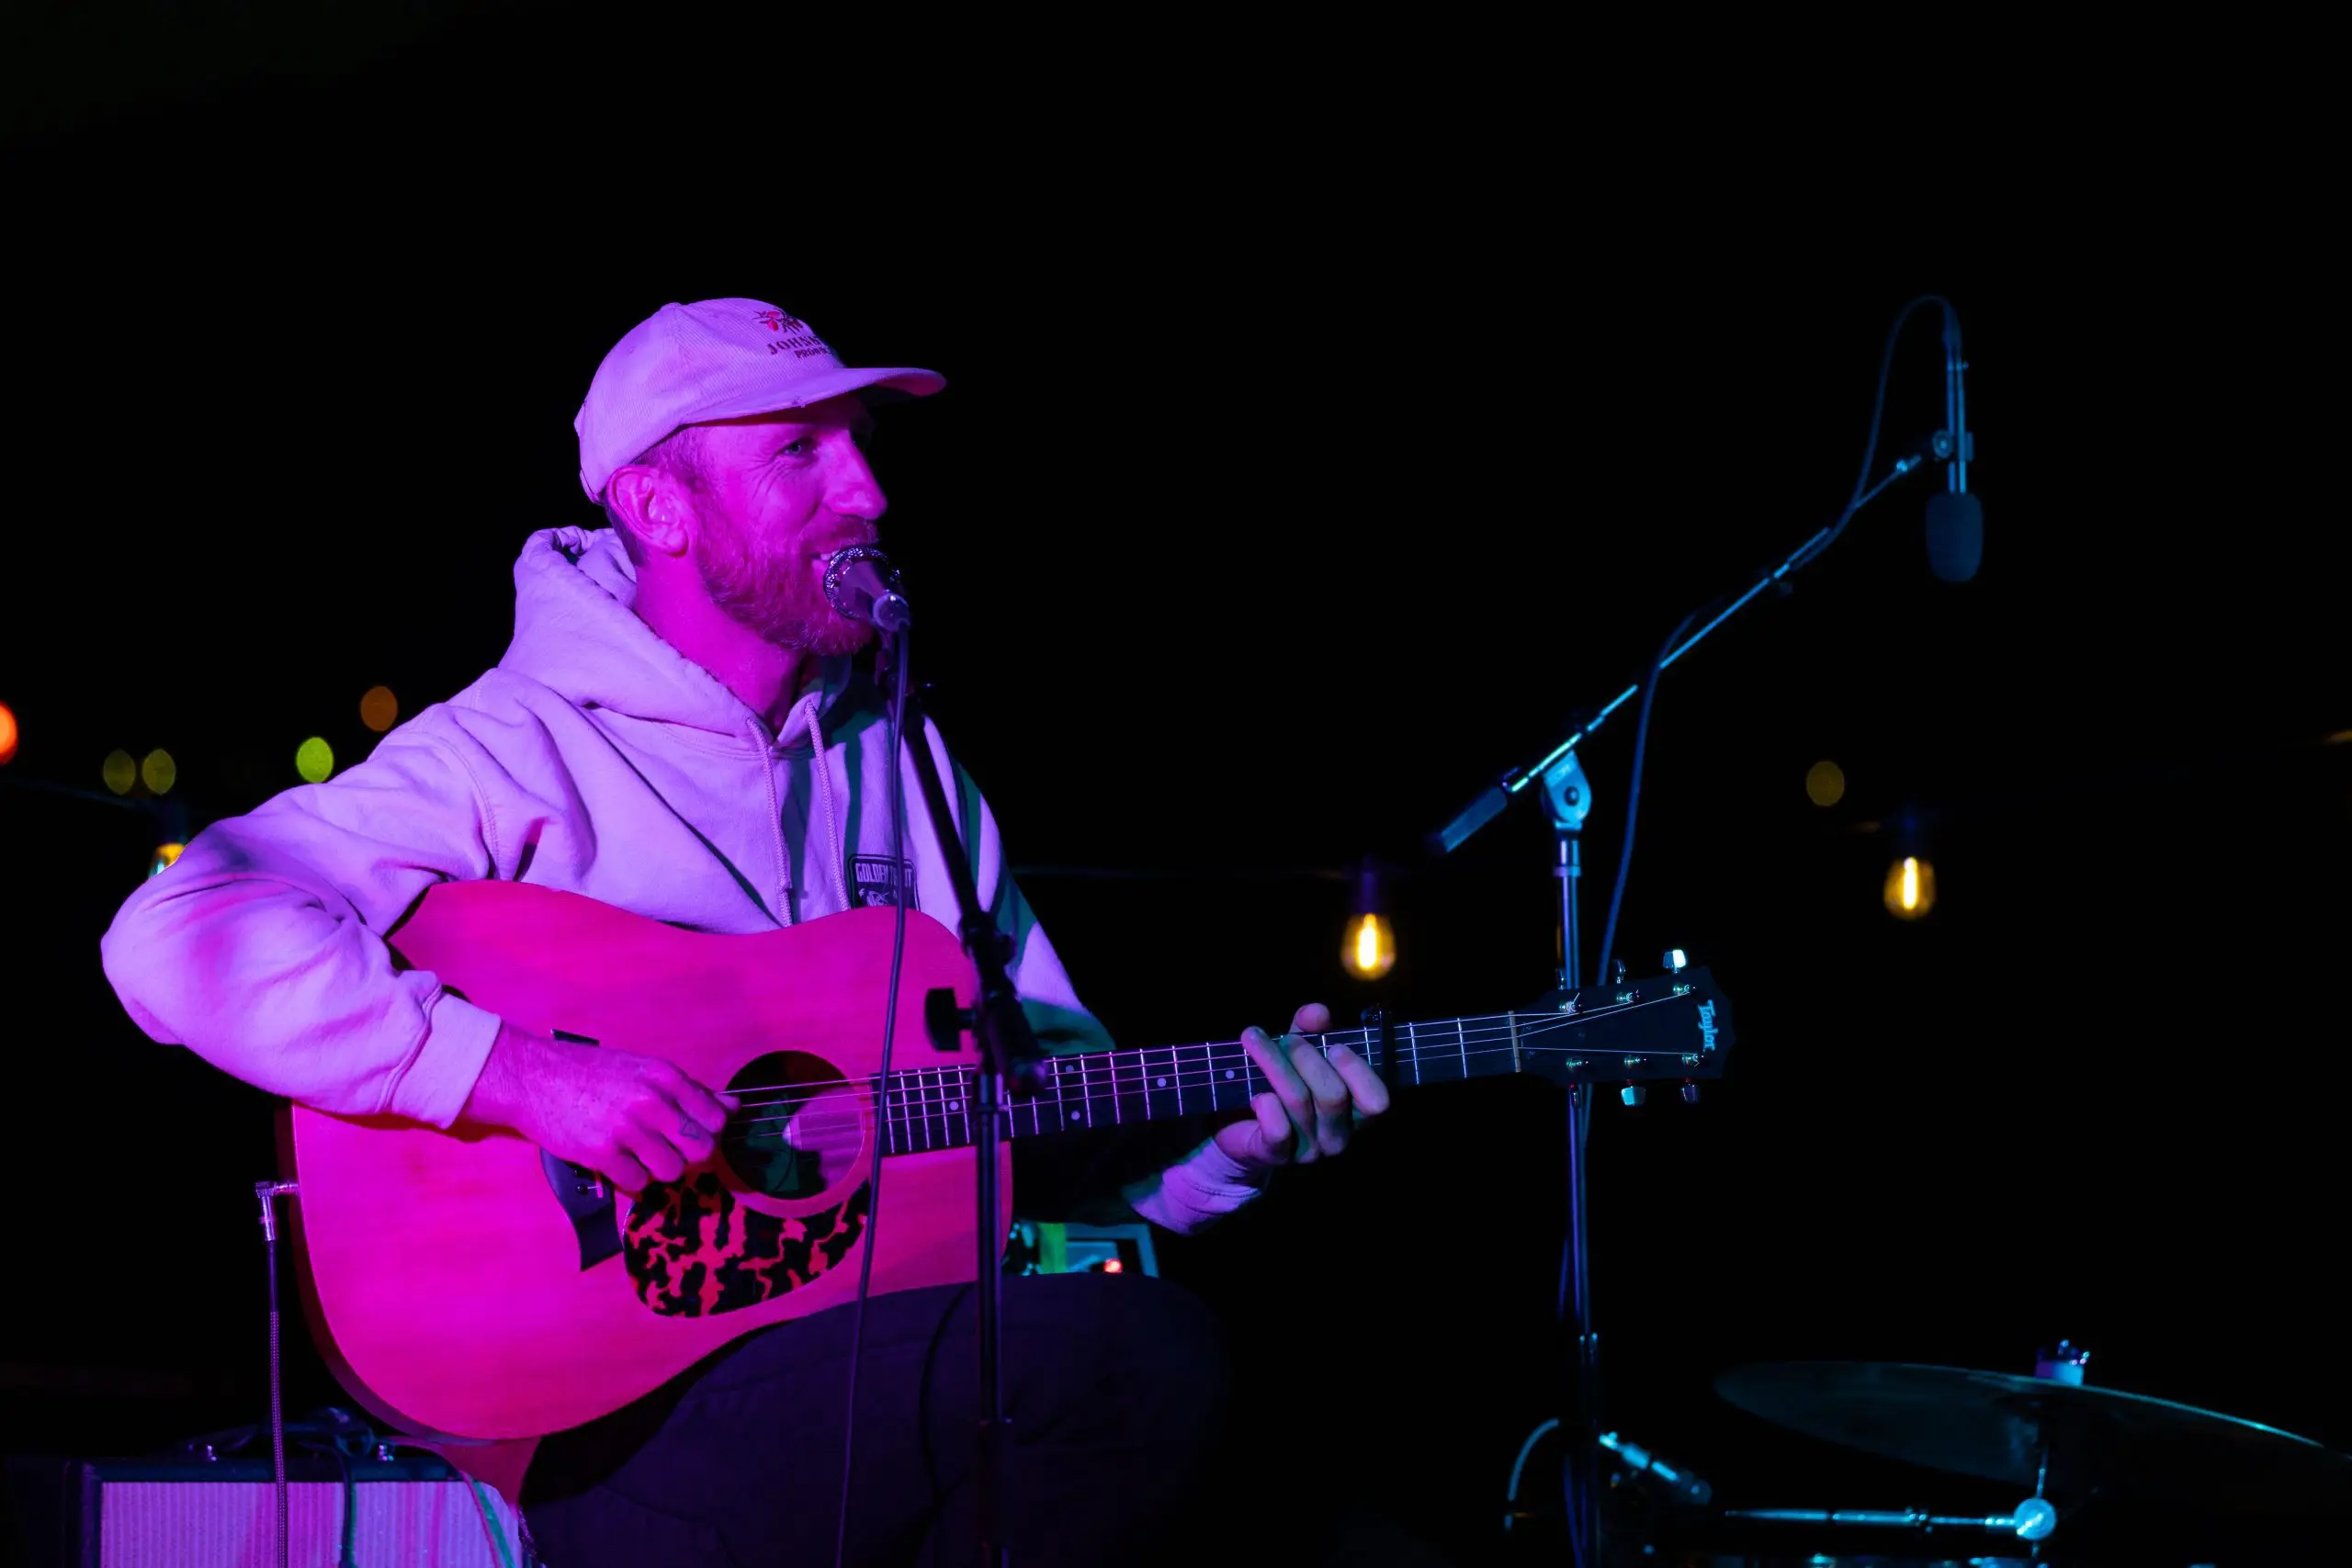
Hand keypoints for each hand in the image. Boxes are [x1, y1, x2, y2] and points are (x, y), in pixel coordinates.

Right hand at [461, 1021, 738, 1193]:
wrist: (533, 1077)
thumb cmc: (592, 1072)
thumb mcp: (644, 1069)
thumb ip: (688, 1090)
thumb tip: (733, 1107)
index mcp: (666, 1077)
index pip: (716, 1119)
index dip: (708, 1132)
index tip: (691, 1134)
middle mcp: (650, 1101)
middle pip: (701, 1149)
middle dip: (688, 1155)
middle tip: (666, 1148)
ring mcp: (625, 1129)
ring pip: (671, 1170)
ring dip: (658, 1168)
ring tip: (637, 1154)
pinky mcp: (600, 1153)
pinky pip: (636, 1182)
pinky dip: (630, 1177)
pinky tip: (616, 1160)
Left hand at [1211, 1002, 1389, 1176]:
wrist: (1241, 1126)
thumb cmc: (1281, 1083)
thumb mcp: (1297, 1050)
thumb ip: (1309, 1028)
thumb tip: (1318, 1012)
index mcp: (1354, 1111)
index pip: (1377, 1101)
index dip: (1357, 1070)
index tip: (1334, 1046)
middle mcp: (1338, 1135)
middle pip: (1333, 1094)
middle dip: (1307, 1057)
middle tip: (1286, 1040)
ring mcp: (1309, 1150)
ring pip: (1300, 1102)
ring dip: (1275, 1064)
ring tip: (1254, 1040)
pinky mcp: (1276, 1156)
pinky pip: (1278, 1131)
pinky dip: (1268, 1106)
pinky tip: (1257, 1094)